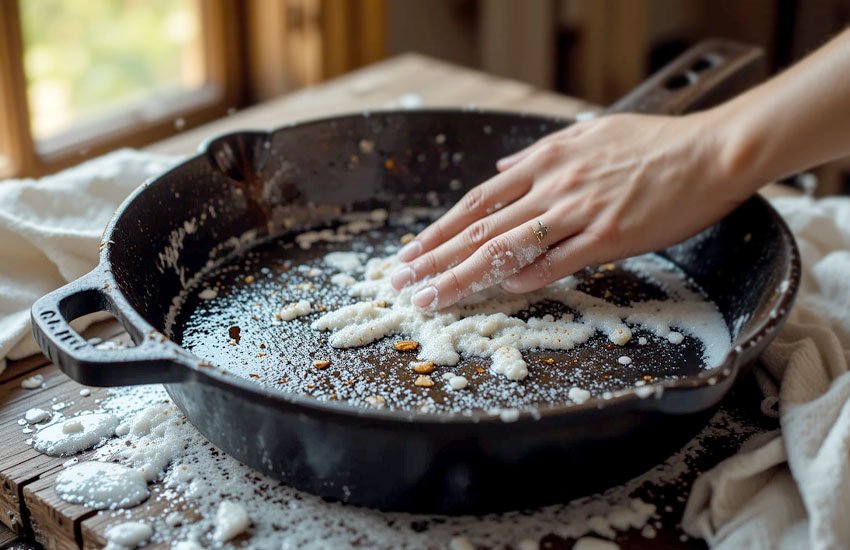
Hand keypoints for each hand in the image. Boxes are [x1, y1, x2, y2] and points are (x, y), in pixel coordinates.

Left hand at [390, 111, 748, 309]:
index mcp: (544, 161)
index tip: (411, 252)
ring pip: (508, 248)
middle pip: (480, 229)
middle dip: (435, 259)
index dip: (439, 230)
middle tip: (401, 282)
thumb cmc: (652, 143)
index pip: (477, 202)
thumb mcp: (587, 133)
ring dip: (463, 275)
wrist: (710, 151)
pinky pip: (559, 260)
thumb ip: (539, 153)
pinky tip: (499, 291)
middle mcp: (552, 185)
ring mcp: (579, 211)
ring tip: (431, 297)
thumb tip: (504, 164)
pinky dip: (527, 276)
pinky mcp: (610, 236)